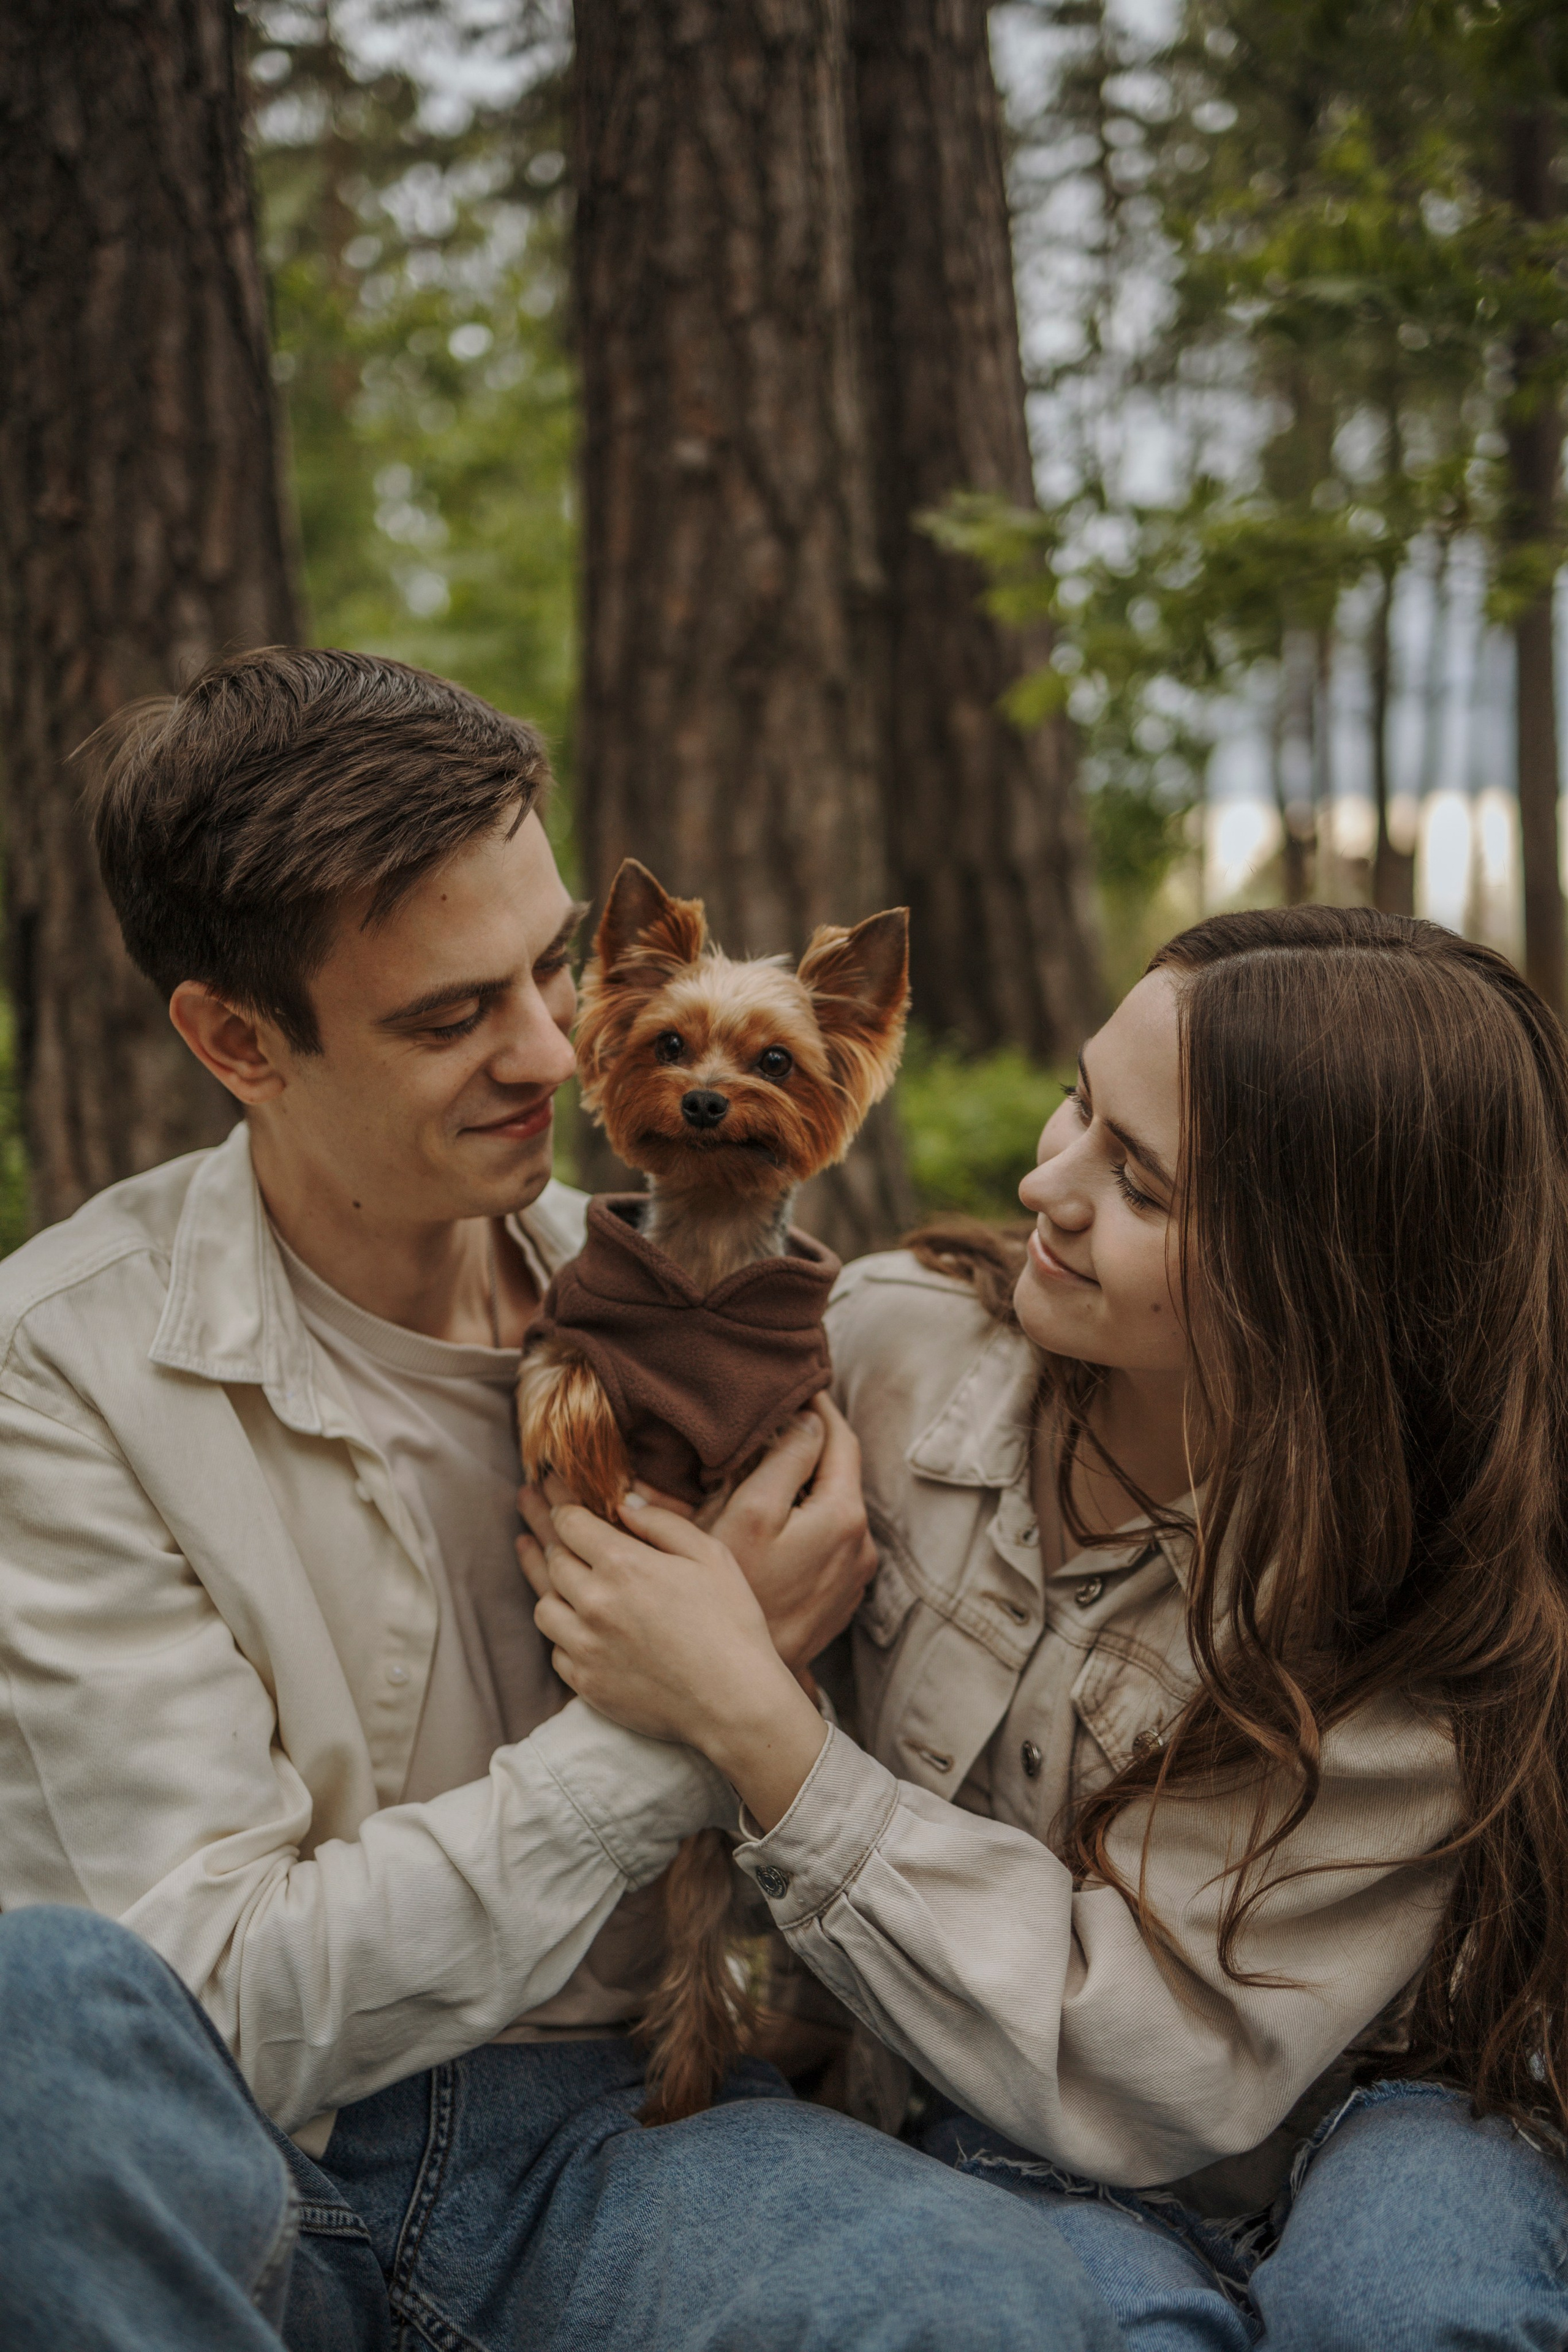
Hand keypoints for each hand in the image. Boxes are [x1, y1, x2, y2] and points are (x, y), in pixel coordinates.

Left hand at [518, 1394, 877, 1679]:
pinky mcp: (586, 1683)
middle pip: (551, 1558)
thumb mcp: (710, 1556)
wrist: (734, 1704)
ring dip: (543, 1580)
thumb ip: (662, 1522)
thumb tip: (624, 1501)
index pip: (570, 1522)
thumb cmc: (731, 1624)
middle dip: (540, 1526)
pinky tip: (564, 1617)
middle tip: (526, 1503)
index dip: (557, 1499)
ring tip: (534, 1556)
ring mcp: (586, 1646)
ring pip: (543, 1605)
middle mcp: (594, 1603)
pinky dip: (559, 1630)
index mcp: (624, 1565)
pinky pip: (555, 1649)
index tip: (549, 1484)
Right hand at [706, 1396, 877, 1672]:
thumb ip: (784, 1460)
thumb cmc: (738, 1593)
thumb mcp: (750, 1513)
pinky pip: (826, 1539)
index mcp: (845, 1514)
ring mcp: (853, 1575)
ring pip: (831, 1507)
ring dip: (805, 1484)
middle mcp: (862, 1543)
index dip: (817, 1408)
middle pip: (838, 1473)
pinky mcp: (839, 1596)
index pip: (840, 1439)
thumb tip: (807, 1422)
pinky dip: (804, 1519)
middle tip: (773, 1419)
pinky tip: (769, 1520)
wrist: (742, 1681)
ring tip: (763, 1467)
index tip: (797, 1385)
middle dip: (809, 1444)